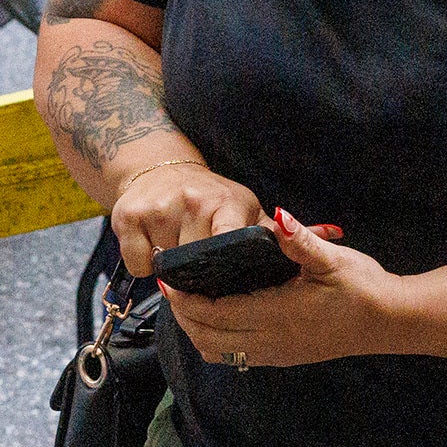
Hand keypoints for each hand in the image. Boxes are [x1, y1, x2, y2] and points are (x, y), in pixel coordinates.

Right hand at [106, 154, 261, 275]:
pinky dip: (143, 266)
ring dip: (169, 269)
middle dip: (196, 272)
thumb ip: (273, 233)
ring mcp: (158, 207)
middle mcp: (191, 200)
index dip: (225, 261)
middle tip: (198, 257)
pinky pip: (138, 266)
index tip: (224, 275)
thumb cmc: (210, 199)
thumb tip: (318, 239)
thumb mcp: (245, 210)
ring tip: (175, 245)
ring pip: (164, 269)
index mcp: (226, 201)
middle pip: (195, 265)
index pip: (227, 238)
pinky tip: (152, 245)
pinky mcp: (128, 216)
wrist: (161, 171)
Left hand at [163, 211, 405, 371]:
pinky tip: (216, 317)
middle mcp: (271, 340)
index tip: (169, 279)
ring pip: (218, 352)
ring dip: (197, 330)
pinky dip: (214, 340)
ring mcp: (276, 353)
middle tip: (171, 288)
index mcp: (277, 314)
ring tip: (188, 302)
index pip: (215, 312)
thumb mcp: (333, 258)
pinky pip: (235, 357)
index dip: (186, 299)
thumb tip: (279, 217)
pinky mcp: (284, 357)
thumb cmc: (363, 286)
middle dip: (183, 315)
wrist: (391, 322)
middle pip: (207, 337)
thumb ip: (300, 241)